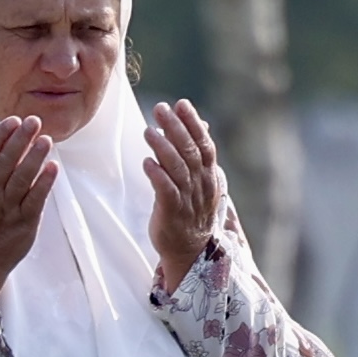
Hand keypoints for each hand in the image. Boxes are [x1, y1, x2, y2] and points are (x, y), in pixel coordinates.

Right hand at [0, 116, 55, 311]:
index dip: (0, 137)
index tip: (12, 121)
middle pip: (6, 163)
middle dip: (20, 141)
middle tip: (34, 121)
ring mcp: (8, 209)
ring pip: (21, 179)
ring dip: (34, 158)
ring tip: (46, 140)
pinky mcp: (25, 223)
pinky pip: (35, 200)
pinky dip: (44, 183)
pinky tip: (53, 168)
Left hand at [144, 98, 224, 287]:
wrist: (191, 252)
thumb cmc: (192, 213)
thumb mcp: (202, 181)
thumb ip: (199, 154)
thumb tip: (202, 123)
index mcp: (210, 176)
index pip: (204, 144)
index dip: (193, 123)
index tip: (181, 104)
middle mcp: (202, 185)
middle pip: (190, 151)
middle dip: (175, 128)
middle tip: (160, 108)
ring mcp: (188, 200)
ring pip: (177, 169)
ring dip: (162, 147)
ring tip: (148, 131)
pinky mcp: (172, 213)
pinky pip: (166, 191)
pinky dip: (158, 176)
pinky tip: (147, 162)